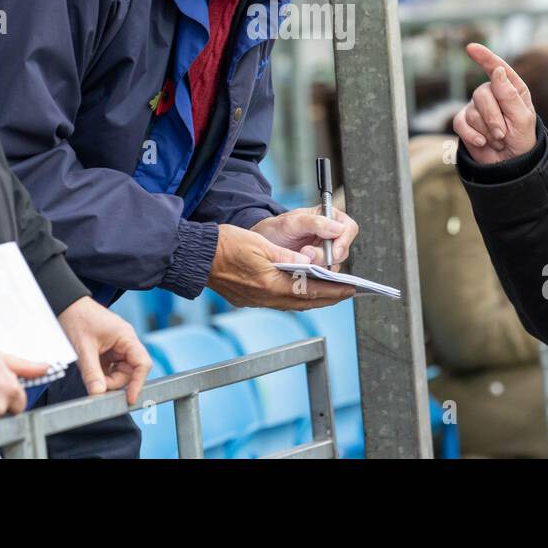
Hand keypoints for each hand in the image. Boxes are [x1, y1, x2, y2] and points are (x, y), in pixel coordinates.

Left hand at [57, 297, 151, 404]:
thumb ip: (92, 373)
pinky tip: (92, 373)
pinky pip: (111, 368)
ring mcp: (117, 346)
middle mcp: (126, 342)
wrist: (66, 305)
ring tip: (91, 378)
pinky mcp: (108, 350)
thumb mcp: (84, 349)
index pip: (142, 364)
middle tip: (97, 388)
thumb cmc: (77, 319)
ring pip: (120, 371)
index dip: (138, 383)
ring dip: (108, 379)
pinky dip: (102, 375)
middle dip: (116, 382)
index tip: (129, 399)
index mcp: (126, 337)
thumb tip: (98, 394)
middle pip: (131, 371)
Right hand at [208, 223, 355, 309]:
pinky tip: (299, 290)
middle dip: (328, 297)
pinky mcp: (247, 298)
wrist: (196, 256)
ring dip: (312, 298)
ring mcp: (255, 300)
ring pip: (292, 303)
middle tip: (346, 293)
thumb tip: (309, 262)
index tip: (350, 290)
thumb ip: (287, 256)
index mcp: (270, 285)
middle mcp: (265, 298)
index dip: (333, 291)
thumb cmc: (225, 245)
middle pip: (304, 302)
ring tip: (328, 292)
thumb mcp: (261, 244)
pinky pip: (278, 301)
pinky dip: (295, 297)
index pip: (310, 291)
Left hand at [252, 206, 357, 268]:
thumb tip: (338, 228)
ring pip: (334, 265)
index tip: (332, 252)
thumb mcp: (292, 222)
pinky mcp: (318, 268)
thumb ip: (315, 223)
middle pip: (342, 250)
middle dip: (326, 256)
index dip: (344, 241)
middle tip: (307, 254)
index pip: (348, 228)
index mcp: (328, 218)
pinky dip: (315, 275)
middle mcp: (330, 236)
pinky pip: (325, 276)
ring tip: (300, 261)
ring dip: (319, 266)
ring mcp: (325, 253)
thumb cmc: (276, 229)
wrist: (261, 246)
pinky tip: (302, 271)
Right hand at [452, 42, 537, 163]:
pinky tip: (482, 143)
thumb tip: (497, 70)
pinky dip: (471, 135)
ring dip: (486, 129)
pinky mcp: (464, 122)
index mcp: (511, 89)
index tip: (471, 48)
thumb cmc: (522, 140)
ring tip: (498, 140)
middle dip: (493, 117)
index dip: (484, 57)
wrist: (510, 165)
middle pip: (482, 94)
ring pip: (472, 111)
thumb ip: (509, 95)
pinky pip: (460, 123)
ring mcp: (477, 107)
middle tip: (503, 134)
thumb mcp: (522, 118)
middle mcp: (492, 94)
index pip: (497, 68)